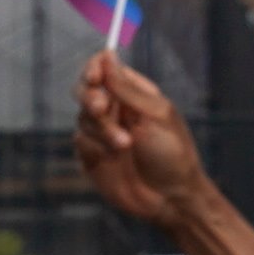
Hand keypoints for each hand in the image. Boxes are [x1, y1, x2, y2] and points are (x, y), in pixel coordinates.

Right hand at [74, 47, 211, 229]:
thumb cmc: (173, 154)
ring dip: (102, 129)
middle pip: (86, 88)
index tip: (96, 77)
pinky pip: (80, 140)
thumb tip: (107, 55)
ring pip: (82, 116)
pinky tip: (113, 158)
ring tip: (125, 145)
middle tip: (101, 108)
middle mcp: (116, 110)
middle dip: (90, 97)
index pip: (104, 68)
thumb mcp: (155, 115)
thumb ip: (126, 88)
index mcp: (134, 94)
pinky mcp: (92, 155)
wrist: (171, 199)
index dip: (95, 68)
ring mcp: (102, 133)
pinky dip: (95, 146)